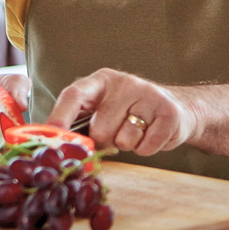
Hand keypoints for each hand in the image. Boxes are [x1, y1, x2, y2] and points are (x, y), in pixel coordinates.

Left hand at [45, 68, 197, 155]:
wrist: (176, 108)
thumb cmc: (129, 113)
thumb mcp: (103, 107)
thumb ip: (80, 121)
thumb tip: (56, 143)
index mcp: (101, 80)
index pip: (74, 95)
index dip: (60, 116)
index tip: (52, 135)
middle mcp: (124, 83)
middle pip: (100, 128)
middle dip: (106, 141)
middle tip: (118, 132)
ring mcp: (148, 95)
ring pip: (125, 140)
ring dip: (129, 145)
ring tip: (137, 131)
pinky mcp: (168, 112)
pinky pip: (146, 147)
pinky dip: (147, 149)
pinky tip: (151, 134)